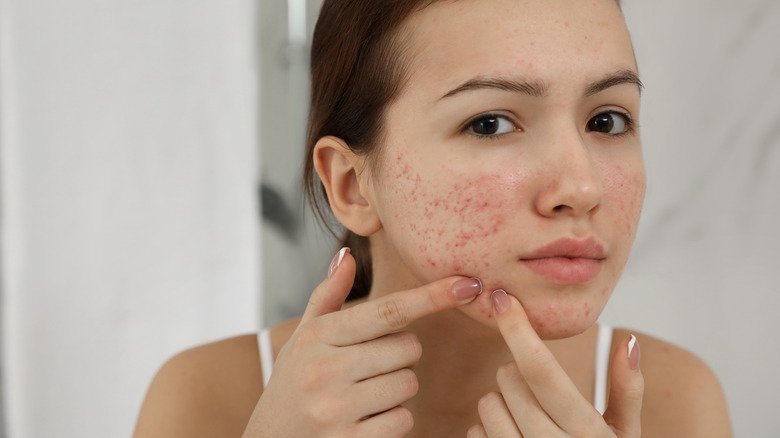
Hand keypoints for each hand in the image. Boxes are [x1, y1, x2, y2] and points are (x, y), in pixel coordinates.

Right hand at [243, 248, 483, 437]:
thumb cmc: (292, 383)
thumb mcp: (303, 337)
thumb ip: (328, 296)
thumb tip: (347, 255)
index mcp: (319, 336)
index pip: (388, 310)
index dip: (432, 296)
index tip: (468, 284)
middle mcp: (326, 369)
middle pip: (408, 348)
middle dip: (400, 355)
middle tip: (370, 366)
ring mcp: (336, 408)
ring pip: (409, 384)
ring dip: (397, 389)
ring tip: (363, 394)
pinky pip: (403, 421)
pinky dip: (393, 421)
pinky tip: (366, 420)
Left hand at [468, 289, 643, 437]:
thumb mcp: (626, 436)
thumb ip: (627, 390)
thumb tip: (629, 341)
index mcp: (586, 431)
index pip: (542, 370)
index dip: (518, 329)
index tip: (501, 299)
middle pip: (509, 380)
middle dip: (517, 375)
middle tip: (537, 393)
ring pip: (487, 404)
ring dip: (500, 403)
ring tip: (526, 419)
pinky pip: (474, 434)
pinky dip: (487, 430)